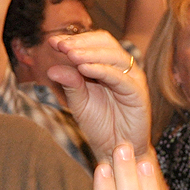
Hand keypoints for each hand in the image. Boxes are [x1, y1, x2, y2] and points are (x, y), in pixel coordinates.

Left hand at [46, 31, 150, 159]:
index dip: (74, 39)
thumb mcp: (79, 102)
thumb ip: (70, 84)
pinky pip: (120, 77)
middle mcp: (123, 68)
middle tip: (61, 46)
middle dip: (81, 42)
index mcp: (108, 65)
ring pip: (114, 56)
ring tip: (70, 55)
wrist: (116, 149)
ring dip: (90, 53)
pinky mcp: (138, 93)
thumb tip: (51, 69)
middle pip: (105, 42)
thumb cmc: (100, 125)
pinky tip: (83, 69)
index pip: (93, 42)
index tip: (52, 42)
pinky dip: (101, 70)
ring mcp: (133, 79)